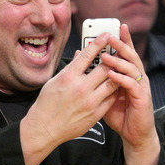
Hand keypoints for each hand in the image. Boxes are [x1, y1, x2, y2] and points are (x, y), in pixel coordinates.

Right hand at [20, 31, 122, 164]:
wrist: (44, 129)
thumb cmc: (47, 103)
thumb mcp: (55, 81)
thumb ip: (71, 68)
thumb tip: (82, 54)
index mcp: (68, 77)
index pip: (88, 55)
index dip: (99, 42)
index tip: (107, 35)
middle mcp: (81, 88)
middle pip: (105, 68)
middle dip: (113, 58)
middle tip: (118, 51)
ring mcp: (90, 101)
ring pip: (112, 82)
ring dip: (117, 74)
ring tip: (120, 68)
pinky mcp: (96, 113)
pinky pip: (111, 98)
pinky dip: (114, 90)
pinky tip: (115, 85)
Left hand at [99, 25, 159, 164]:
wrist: (134, 134)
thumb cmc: (120, 114)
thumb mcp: (104, 93)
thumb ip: (96, 77)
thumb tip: (80, 60)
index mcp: (129, 74)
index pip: (127, 53)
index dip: (124, 40)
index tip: (119, 26)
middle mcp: (138, 77)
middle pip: (131, 56)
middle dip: (122, 44)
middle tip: (111, 35)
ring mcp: (141, 87)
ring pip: (132, 68)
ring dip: (119, 61)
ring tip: (106, 55)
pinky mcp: (142, 98)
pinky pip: (132, 85)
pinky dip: (121, 78)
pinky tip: (112, 75)